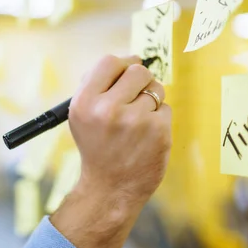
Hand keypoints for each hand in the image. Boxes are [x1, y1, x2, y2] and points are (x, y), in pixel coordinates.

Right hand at [51, 55, 171, 247]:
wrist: (110, 188)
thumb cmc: (97, 147)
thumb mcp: (81, 115)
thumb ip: (96, 86)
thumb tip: (126, 59)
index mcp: (85, 102)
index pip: (110, 62)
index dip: (122, 63)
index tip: (127, 71)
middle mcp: (108, 109)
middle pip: (138, 71)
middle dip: (140, 80)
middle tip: (135, 96)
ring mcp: (135, 120)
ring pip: (156, 89)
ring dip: (151, 101)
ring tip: (137, 122)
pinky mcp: (158, 131)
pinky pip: (166, 108)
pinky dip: (159, 119)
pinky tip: (146, 136)